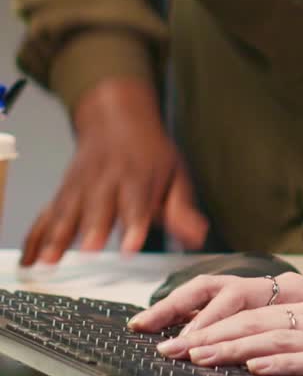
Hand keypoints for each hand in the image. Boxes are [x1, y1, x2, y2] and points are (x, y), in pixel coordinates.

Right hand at [20, 78, 207, 265]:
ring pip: (68, 208)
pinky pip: (48, 213)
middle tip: (89, 249)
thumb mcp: (174, 174)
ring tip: (49, 259)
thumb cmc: (149, 153)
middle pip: (99, 204)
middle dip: (93, 226)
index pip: (138, 202)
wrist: (116, 116)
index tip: (130, 246)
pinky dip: (36, 235)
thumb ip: (182, 209)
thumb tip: (198, 235)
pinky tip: (30, 258)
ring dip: (58, 232)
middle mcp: (108, 178)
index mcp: (139, 176)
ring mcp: (83, 183)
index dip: (135, 224)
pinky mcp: (65, 189)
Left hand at [135, 275, 302, 375]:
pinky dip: (278, 362)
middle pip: (252, 317)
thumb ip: (297, 341)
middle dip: (206, 332)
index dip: (210, 316)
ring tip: (197, 357)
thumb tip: (250, 356)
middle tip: (170, 346)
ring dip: (230, 347)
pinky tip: (255, 367)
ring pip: (271, 334)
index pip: (250, 306)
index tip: (176, 330)